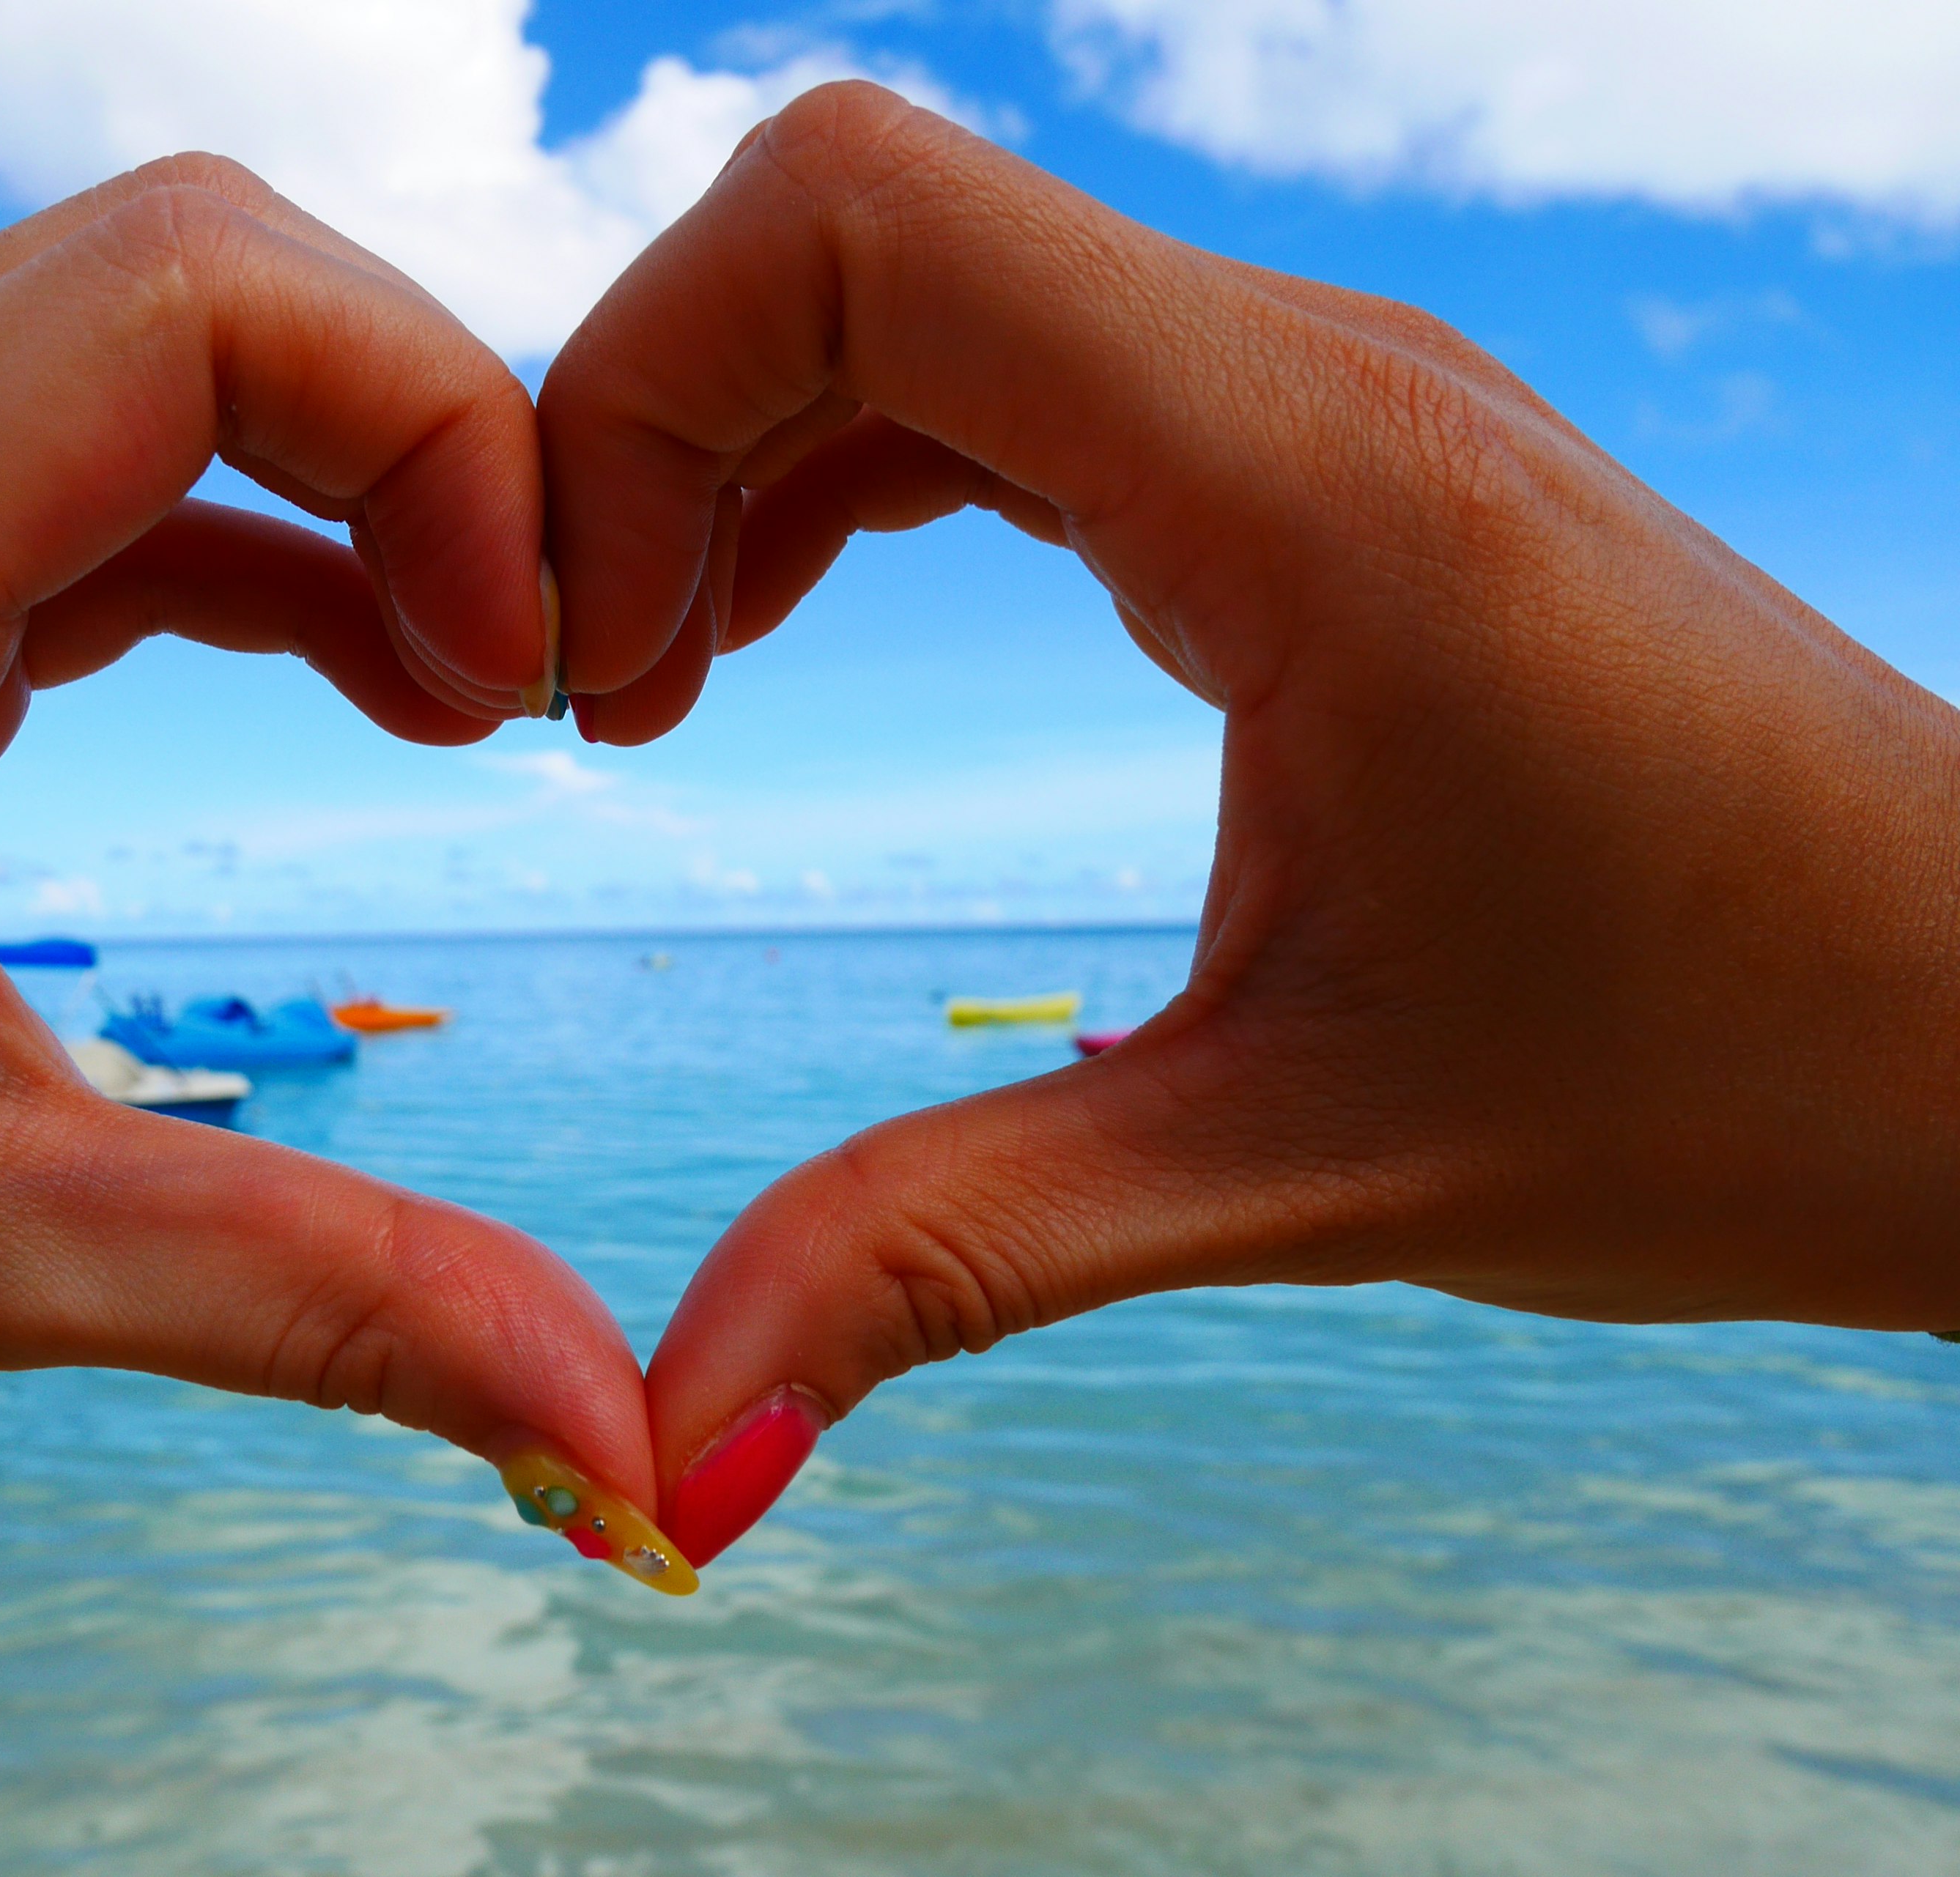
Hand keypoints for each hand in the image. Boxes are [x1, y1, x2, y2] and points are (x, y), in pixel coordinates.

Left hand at [0, 156, 641, 1576]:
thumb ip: (320, 1302)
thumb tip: (623, 1431)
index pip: (178, 297)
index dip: (422, 427)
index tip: (517, 673)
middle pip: (183, 264)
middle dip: (416, 428)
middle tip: (531, 663)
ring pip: (138, 333)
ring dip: (345, 472)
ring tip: (476, 685)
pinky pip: (81, 462)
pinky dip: (255, 537)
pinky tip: (373, 681)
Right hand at [533, 84, 1959, 1565]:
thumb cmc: (1735, 1076)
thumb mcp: (1298, 1171)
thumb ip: (945, 1256)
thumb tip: (670, 1428)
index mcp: (1302, 484)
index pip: (856, 227)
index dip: (635, 395)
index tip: (593, 675)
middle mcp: (1311, 373)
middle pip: (853, 222)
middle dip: (651, 422)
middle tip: (595, 698)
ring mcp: (1323, 395)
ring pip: (926, 279)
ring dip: (742, 446)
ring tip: (660, 686)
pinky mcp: (1323, 456)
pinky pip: (1016, 367)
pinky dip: (851, 468)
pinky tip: (787, 627)